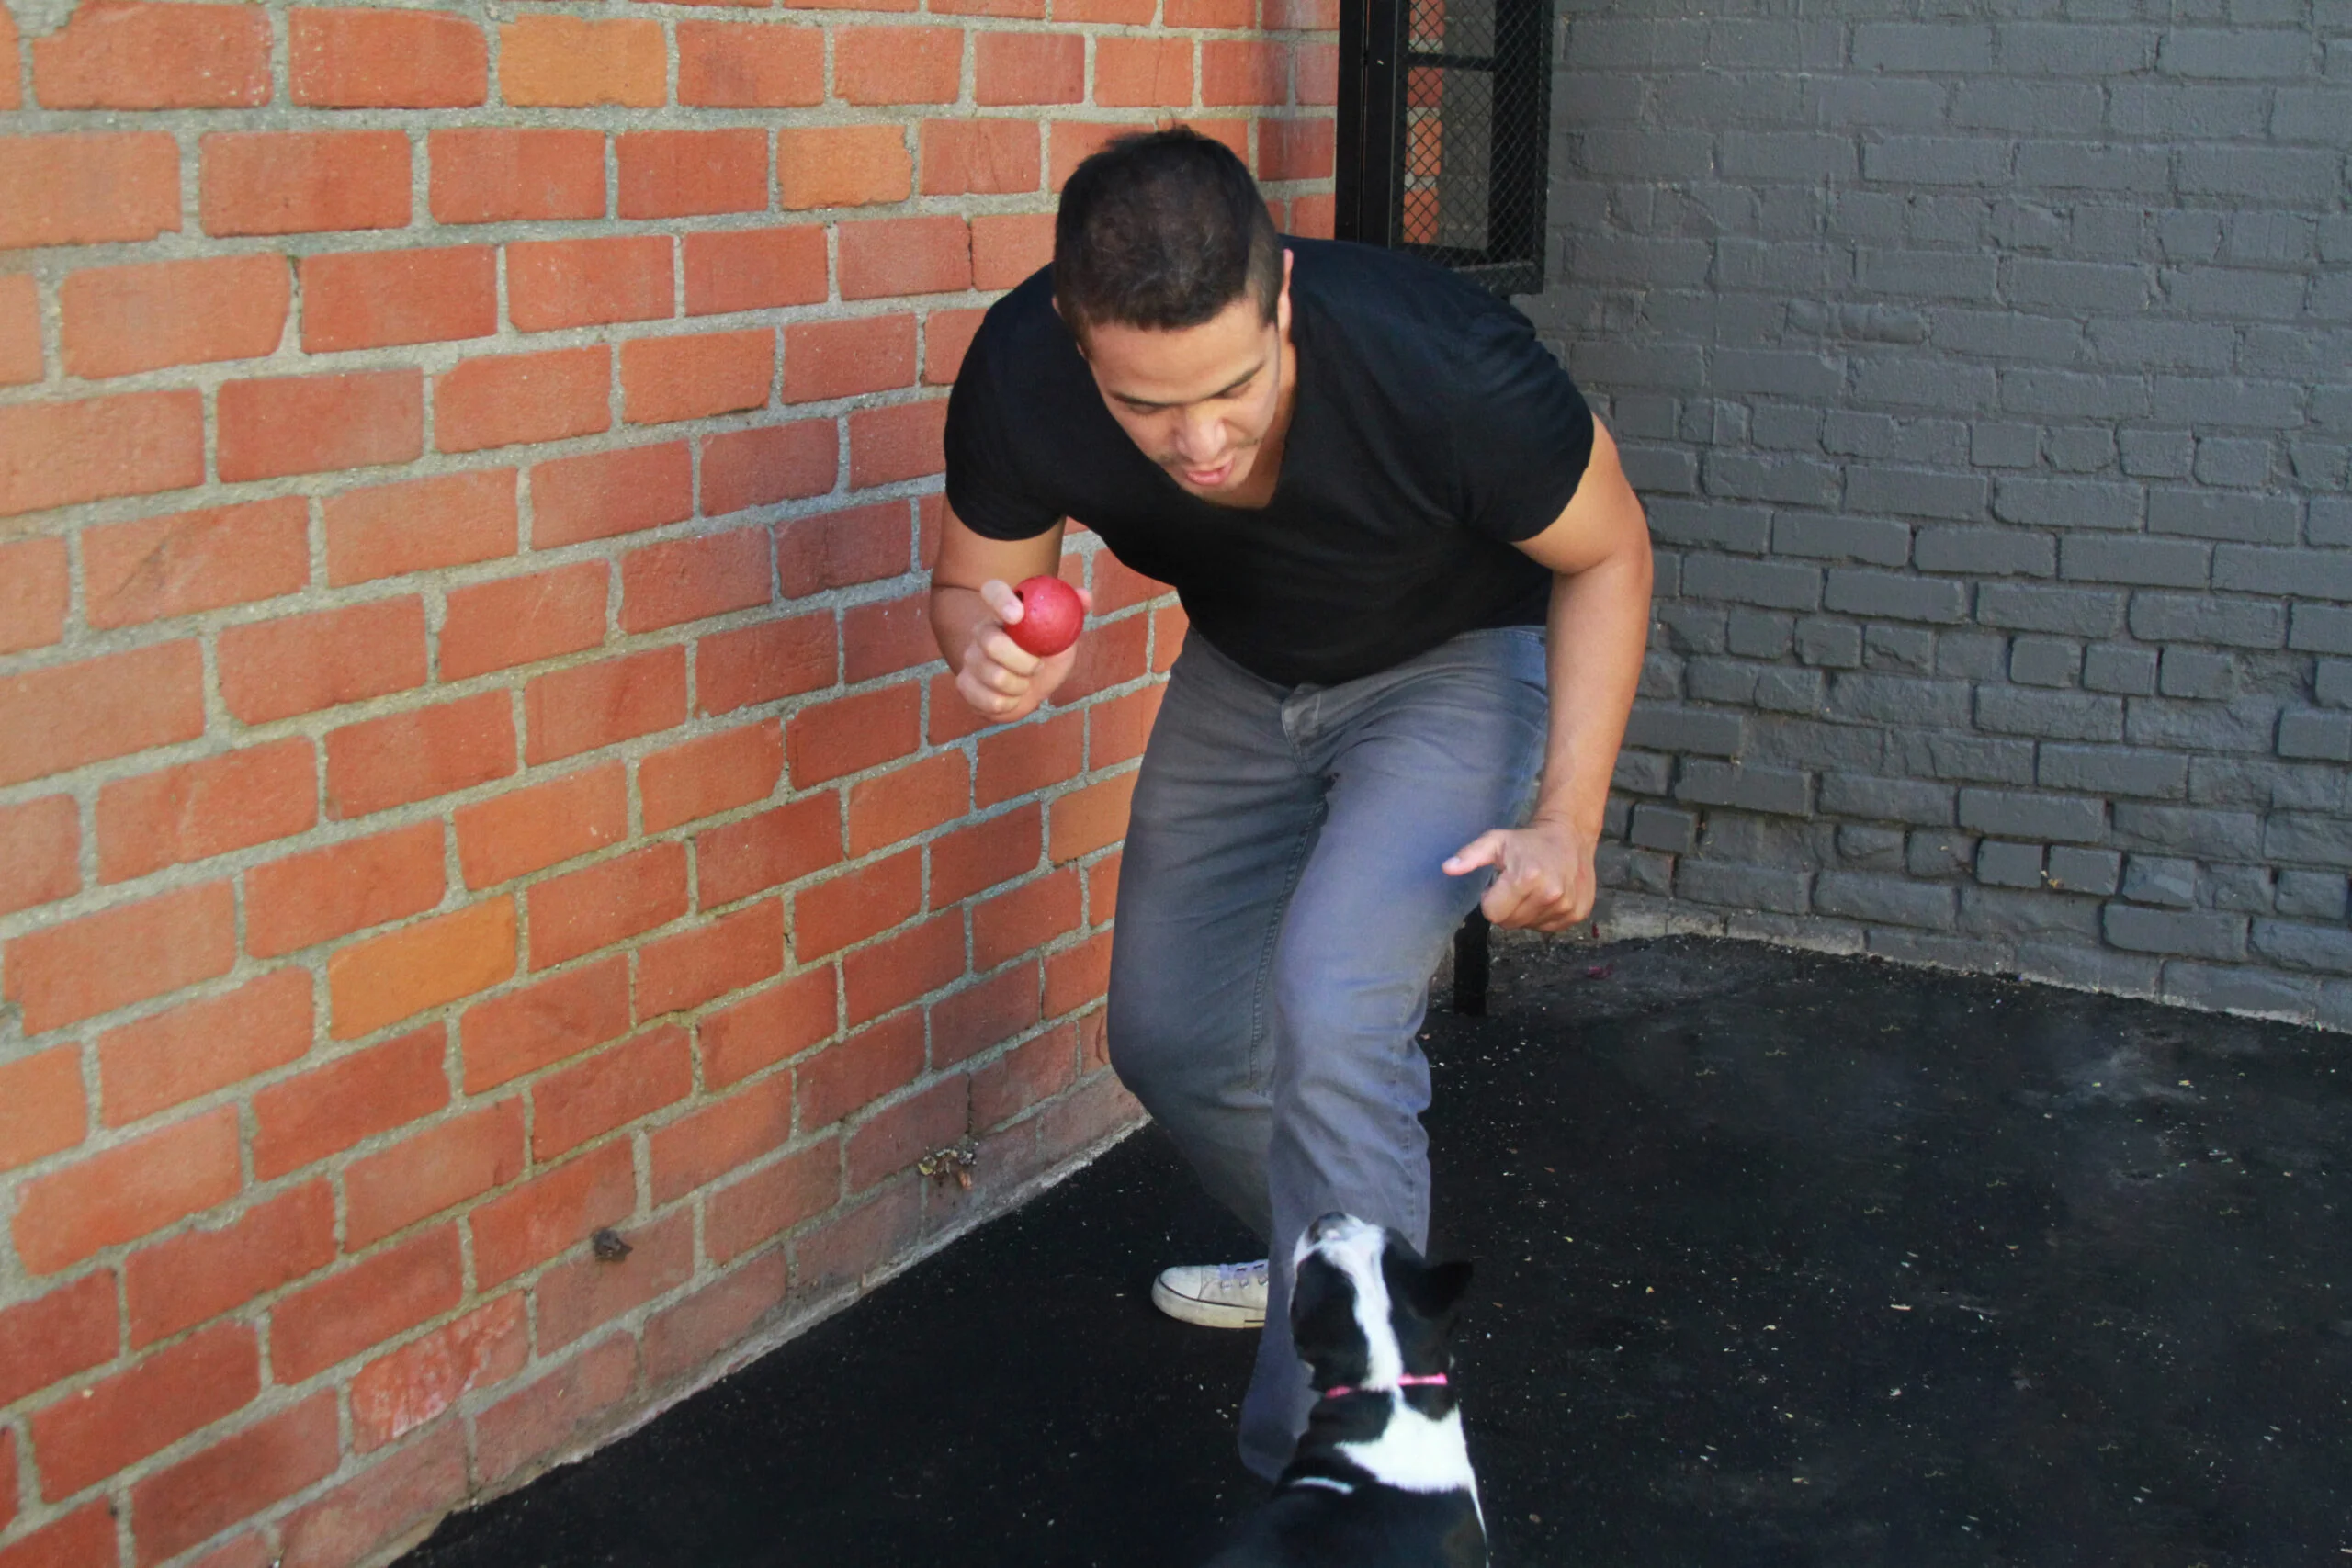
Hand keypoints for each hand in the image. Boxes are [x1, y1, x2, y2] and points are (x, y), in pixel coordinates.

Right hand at [955, 578, 1092, 723]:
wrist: (1030, 687)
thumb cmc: (1046, 655)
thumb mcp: (1064, 635)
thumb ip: (1073, 613)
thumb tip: (1084, 596)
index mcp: (1005, 611)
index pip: (993, 590)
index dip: (1001, 600)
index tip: (1018, 615)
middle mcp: (982, 631)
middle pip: (991, 642)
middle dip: (1022, 661)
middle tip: (1037, 667)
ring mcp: (970, 658)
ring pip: (994, 676)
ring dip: (1020, 686)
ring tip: (1025, 683)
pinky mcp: (965, 684)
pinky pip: (989, 700)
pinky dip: (1009, 704)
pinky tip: (1012, 697)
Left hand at [1442, 817, 1597, 931]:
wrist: (1570, 836)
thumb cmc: (1527, 841)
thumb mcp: (1495, 841)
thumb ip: (1470, 856)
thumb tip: (1447, 868)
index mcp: (1526, 878)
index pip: (1493, 913)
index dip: (1491, 900)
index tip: (1499, 884)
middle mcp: (1549, 896)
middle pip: (1509, 923)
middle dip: (1507, 907)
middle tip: (1515, 886)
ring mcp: (1566, 907)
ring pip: (1528, 926)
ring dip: (1525, 911)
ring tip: (1532, 888)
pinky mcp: (1578, 914)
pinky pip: (1548, 927)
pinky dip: (1543, 915)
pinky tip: (1547, 895)